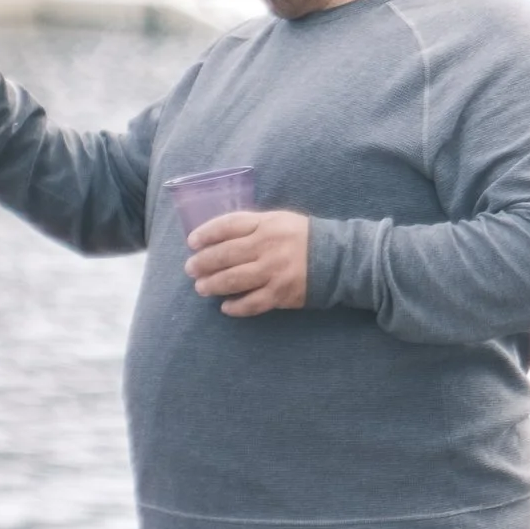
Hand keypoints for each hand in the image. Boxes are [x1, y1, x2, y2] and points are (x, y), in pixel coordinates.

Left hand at [185, 210, 310, 316]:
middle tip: (191, 269)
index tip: (192, 242)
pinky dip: (235, 307)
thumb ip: (252, 226)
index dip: (206, 233)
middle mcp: (268, 247)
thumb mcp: (279, 221)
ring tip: (201, 288)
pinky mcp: (281, 293)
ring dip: (212, 285)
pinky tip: (225, 307)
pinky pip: (252, 303)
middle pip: (225, 255)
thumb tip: (216, 238)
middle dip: (203, 263)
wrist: (338, 259)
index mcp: (267, 225)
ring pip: (233, 280)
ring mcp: (274, 272)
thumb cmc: (302, 238)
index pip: (228, 226)